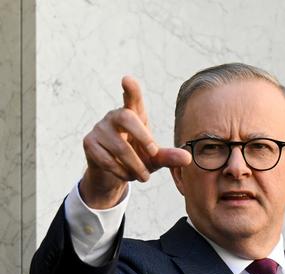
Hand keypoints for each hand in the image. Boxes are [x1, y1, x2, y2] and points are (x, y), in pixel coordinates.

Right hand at [79, 76, 191, 208]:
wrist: (113, 175)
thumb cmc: (137, 159)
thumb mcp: (155, 159)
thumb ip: (169, 156)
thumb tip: (188, 158)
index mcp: (134, 115)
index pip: (132, 99)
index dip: (132, 90)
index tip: (127, 79)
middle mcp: (115, 117)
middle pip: (126, 117)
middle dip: (142, 135)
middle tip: (154, 153)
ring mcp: (100, 128)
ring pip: (119, 146)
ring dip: (135, 165)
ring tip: (144, 177)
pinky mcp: (89, 143)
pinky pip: (107, 159)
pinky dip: (121, 171)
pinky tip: (127, 176)